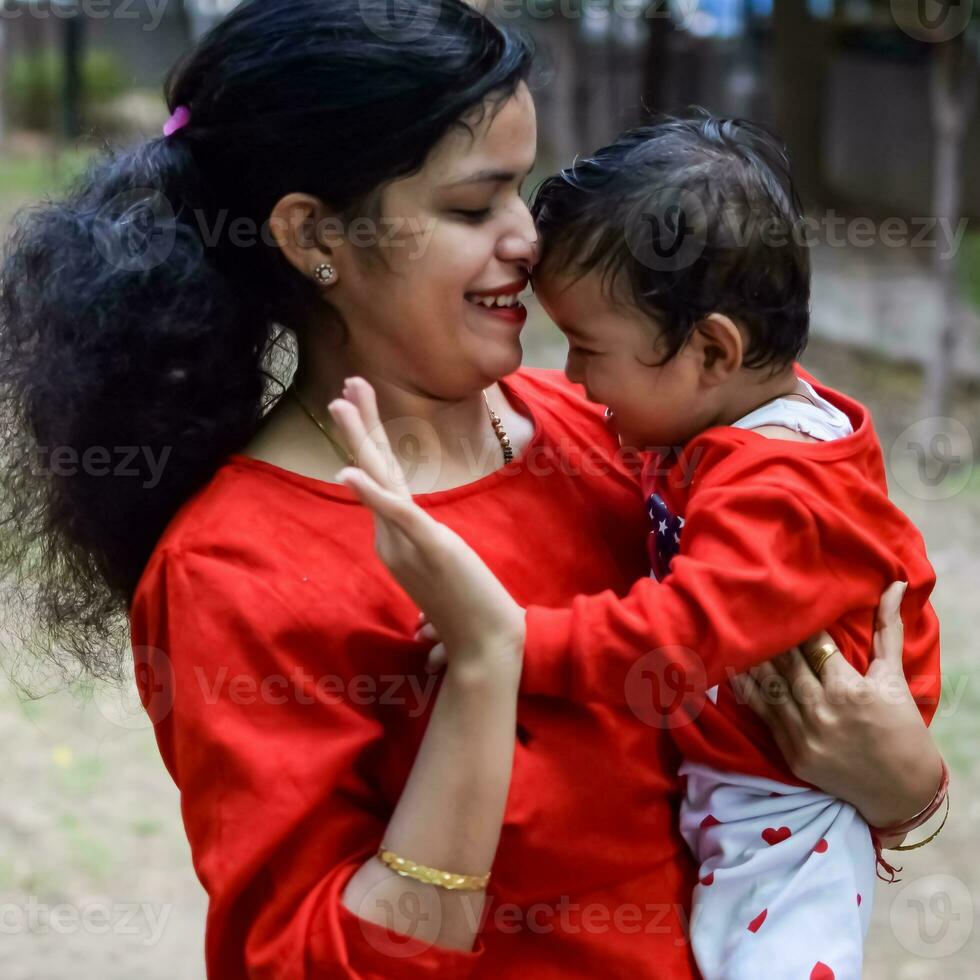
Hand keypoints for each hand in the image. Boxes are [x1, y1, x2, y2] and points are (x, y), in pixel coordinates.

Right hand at [328, 378, 525, 679]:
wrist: (486, 648)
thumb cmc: (470, 613)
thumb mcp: (445, 573)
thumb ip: (428, 553)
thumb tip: (420, 545)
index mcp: (397, 538)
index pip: (382, 481)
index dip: (371, 443)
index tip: (362, 406)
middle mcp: (392, 538)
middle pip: (372, 472)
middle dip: (360, 427)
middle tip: (346, 386)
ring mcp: (405, 544)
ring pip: (378, 482)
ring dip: (359, 440)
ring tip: (341, 403)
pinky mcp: (427, 548)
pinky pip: (395, 514)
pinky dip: (372, 493)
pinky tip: (350, 472)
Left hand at [731, 582, 943, 830]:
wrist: (902, 792)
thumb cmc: (903, 728)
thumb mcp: (895, 677)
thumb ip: (888, 629)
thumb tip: (894, 584)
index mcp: (851, 689)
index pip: (815, 647)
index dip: (799, 628)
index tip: (784, 607)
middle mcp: (824, 711)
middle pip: (788, 666)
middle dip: (771, 640)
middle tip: (751, 613)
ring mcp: (805, 735)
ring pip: (771, 688)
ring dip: (753, 662)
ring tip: (735, 636)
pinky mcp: (792, 754)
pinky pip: (764, 716)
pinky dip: (748, 693)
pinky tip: (735, 671)